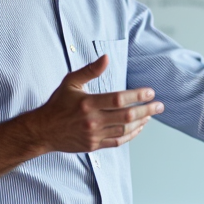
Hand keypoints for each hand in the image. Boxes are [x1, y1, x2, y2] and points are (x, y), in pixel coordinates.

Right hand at [26, 55, 164, 153]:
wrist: (43, 130)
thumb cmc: (57, 104)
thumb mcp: (70, 82)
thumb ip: (90, 70)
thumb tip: (106, 57)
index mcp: (87, 103)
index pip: (118, 99)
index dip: (137, 96)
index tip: (150, 92)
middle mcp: (92, 120)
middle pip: (126, 116)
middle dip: (147, 110)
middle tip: (160, 105)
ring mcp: (94, 135)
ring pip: (124, 129)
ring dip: (141, 122)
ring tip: (150, 114)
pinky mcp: (94, 145)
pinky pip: (118, 141)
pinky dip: (131, 134)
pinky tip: (139, 127)